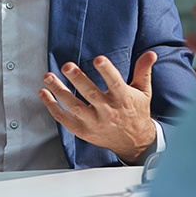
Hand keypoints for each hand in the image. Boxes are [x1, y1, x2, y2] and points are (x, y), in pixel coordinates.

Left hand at [38, 51, 157, 163]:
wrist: (134, 143)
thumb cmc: (136, 112)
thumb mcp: (143, 91)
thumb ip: (143, 71)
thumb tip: (151, 54)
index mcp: (124, 99)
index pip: (115, 83)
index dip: (107, 70)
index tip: (98, 59)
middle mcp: (108, 111)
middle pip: (91, 94)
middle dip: (78, 79)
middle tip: (67, 66)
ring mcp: (94, 123)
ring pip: (74, 107)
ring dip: (59, 91)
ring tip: (48, 77)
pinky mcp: (84, 132)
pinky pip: (65, 120)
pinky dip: (52, 107)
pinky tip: (44, 94)